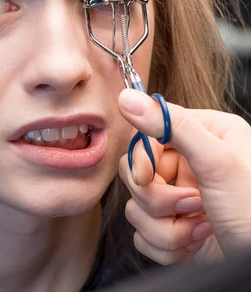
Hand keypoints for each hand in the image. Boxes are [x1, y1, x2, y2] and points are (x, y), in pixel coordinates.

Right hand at [117, 88, 250, 265]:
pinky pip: (144, 234)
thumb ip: (172, 126)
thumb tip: (128, 98)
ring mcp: (181, 197)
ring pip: (137, 206)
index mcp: (206, 134)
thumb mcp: (217, 162)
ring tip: (201, 229)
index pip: (149, 134)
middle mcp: (191, 163)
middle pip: (137, 172)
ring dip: (166, 228)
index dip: (142, 159)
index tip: (147, 177)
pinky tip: (195, 244)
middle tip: (192, 206)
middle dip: (158, 199)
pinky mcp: (175, 228)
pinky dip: (166, 246)